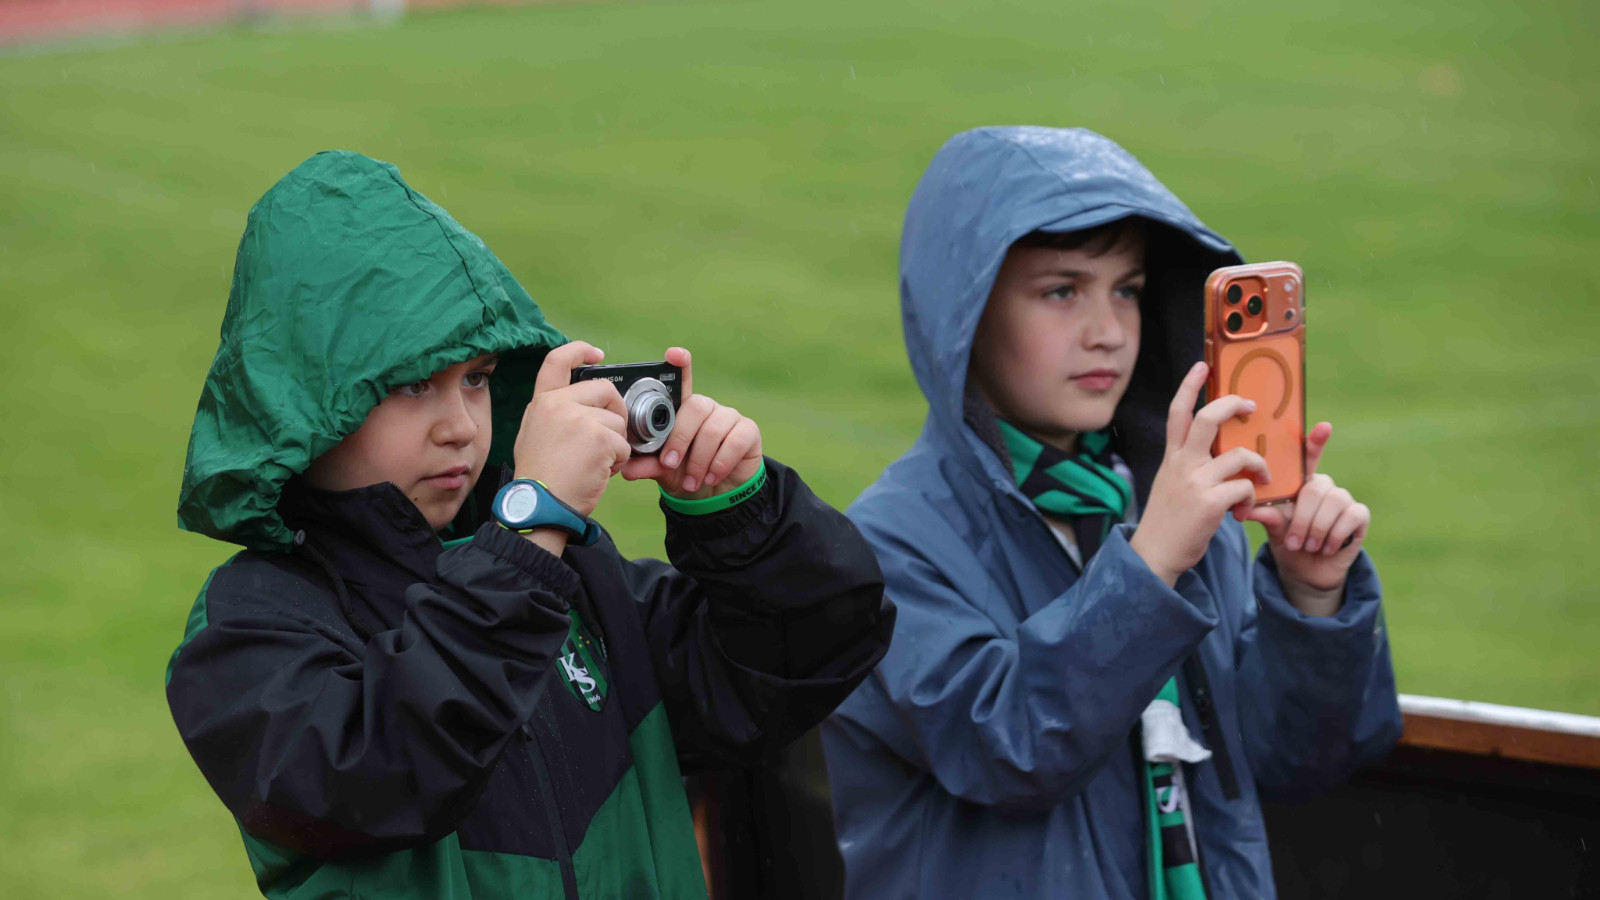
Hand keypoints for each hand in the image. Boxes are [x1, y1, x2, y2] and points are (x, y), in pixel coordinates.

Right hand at [512, 341, 631, 518]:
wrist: (540, 506)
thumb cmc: (541, 479)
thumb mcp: (534, 434)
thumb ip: (556, 413)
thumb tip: (583, 404)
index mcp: (542, 402)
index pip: (558, 361)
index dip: (580, 351)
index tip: (597, 354)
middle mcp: (559, 404)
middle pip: (604, 389)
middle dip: (615, 411)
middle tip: (610, 435)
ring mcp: (580, 419)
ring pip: (618, 421)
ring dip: (615, 443)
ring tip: (595, 462)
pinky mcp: (599, 437)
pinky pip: (624, 444)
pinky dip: (619, 461)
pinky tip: (600, 471)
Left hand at [620, 347, 762, 499]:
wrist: (716, 493)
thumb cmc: (685, 473)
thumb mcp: (663, 471)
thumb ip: (648, 466)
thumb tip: (627, 469)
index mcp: (683, 410)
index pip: (682, 381)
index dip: (680, 364)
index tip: (673, 353)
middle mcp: (706, 407)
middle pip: (695, 408)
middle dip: (679, 440)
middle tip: (670, 464)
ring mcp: (729, 417)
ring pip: (713, 430)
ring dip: (699, 461)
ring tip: (691, 482)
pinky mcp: (748, 431)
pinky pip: (735, 442)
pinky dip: (720, 464)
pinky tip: (712, 478)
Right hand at [1130, 362, 1271, 585]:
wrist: (1155, 555)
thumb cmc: (1169, 523)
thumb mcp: (1172, 485)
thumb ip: (1191, 467)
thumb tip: (1223, 456)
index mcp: (1173, 458)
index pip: (1177, 413)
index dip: (1189, 386)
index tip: (1202, 366)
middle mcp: (1182, 464)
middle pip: (1207, 418)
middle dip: (1232, 405)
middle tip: (1250, 406)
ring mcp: (1195, 482)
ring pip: (1240, 455)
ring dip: (1260, 465)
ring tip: (1262, 479)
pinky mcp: (1210, 503)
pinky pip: (1246, 487)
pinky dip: (1252, 498)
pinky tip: (1244, 511)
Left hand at [1244, 423, 1369, 612]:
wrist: (1306, 570)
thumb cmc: (1288, 542)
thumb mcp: (1274, 528)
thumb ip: (1266, 514)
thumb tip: (1245, 509)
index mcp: (1301, 483)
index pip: (1308, 458)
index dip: (1316, 441)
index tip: (1324, 426)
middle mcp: (1323, 486)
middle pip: (1316, 488)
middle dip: (1303, 518)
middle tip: (1294, 542)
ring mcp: (1343, 499)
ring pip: (1335, 500)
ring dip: (1318, 528)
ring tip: (1308, 546)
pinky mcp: (1359, 515)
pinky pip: (1352, 515)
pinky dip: (1336, 534)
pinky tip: (1326, 548)